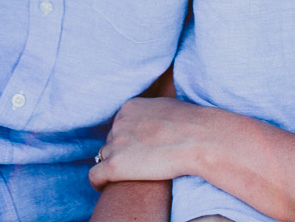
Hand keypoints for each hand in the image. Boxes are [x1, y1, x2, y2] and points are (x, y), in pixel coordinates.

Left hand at [88, 97, 220, 189]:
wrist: (199, 139)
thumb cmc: (191, 124)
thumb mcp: (167, 107)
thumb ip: (152, 112)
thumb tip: (154, 119)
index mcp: (130, 107)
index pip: (120, 125)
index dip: (129, 139)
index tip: (139, 149)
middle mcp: (119, 122)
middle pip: (112, 140)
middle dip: (123, 151)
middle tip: (139, 163)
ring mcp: (116, 143)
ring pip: (104, 156)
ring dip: (114, 165)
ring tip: (128, 176)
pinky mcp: (115, 165)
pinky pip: (95, 176)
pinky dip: (99, 182)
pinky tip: (107, 186)